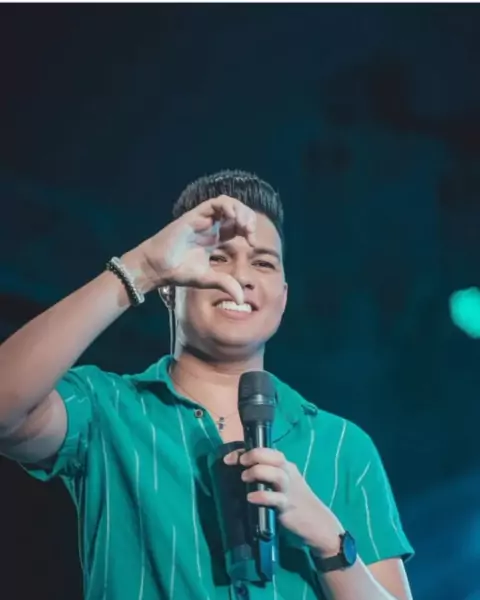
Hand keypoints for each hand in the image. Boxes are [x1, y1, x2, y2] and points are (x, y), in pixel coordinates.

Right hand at [136, 195, 256, 303]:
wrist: (158, 267)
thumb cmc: (179, 271)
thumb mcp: (208, 279)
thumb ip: (226, 285)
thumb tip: (241, 301)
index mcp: (216, 237)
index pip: (239, 226)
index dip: (250, 231)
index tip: (253, 244)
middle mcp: (212, 226)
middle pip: (237, 212)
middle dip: (248, 218)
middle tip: (251, 233)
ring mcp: (203, 219)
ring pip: (228, 204)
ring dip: (240, 211)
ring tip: (245, 225)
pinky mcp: (195, 216)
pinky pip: (215, 203)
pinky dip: (228, 207)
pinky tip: (233, 218)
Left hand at [225, 448, 343, 553]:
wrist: (318, 524)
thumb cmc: (296, 502)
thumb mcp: (283, 484)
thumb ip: (267, 476)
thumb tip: (240, 473)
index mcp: (286, 467)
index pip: (267, 451)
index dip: (247, 451)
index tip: (230, 458)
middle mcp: (288, 474)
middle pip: (274, 457)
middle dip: (255, 456)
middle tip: (240, 463)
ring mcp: (289, 490)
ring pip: (276, 474)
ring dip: (258, 473)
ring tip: (244, 478)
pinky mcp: (288, 507)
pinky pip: (276, 499)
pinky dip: (262, 496)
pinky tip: (251, 498)